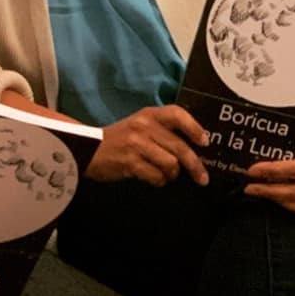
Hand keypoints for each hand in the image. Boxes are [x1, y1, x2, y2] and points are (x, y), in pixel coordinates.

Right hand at [86, 105, 209, 186]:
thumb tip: (194, 145)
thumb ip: (163, 130)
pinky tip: (153, 178)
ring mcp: (136, 144)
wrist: (89, 149)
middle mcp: (143, 126)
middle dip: (195, 166)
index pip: (177, 114)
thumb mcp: (140, 125)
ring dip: (172, 175)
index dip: (194, 128)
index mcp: (149, 114)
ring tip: (166, 175)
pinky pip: (156, 176)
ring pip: (171, 164)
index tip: (205, 142)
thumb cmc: (121, 139)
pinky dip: (159, 181)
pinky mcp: (129, 162)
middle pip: (180, 147)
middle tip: (202, 178)